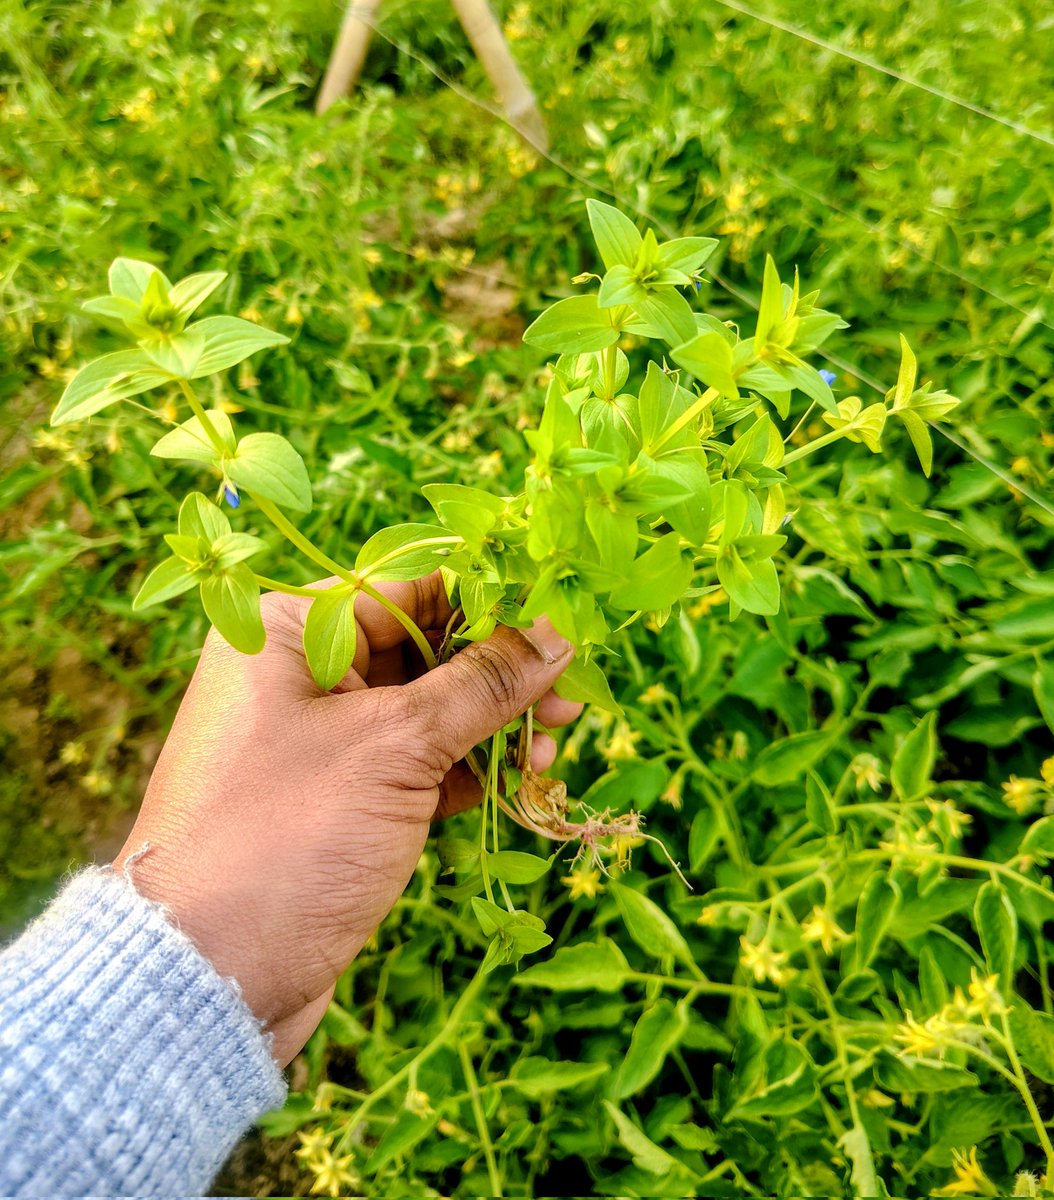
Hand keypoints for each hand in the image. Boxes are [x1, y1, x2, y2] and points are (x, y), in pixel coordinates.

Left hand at [112, 572, 579, 1064]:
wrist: (211, 978)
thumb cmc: (289, 833)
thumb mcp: (394, 746)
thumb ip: (482, 685)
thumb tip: (554, 635)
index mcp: (289, 633)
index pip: (408, 592)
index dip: (489, 606)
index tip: (558, 628)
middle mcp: (299, 676)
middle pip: (425, 652)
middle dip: (499, 675)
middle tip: (568, 698)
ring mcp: (319, 742)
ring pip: (428, 713)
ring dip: (492, 727)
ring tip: (549, 749)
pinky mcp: (340, 801)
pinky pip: (417, 766)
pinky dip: (468, 770)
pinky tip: (520, 780)